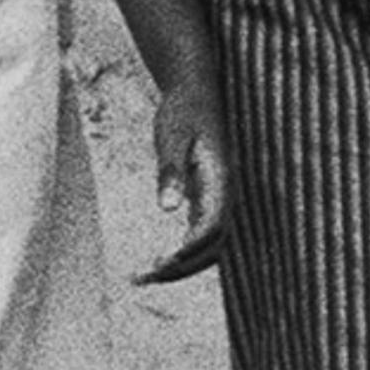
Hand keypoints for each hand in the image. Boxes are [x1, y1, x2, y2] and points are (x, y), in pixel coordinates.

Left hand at [136, 76, 233, 285]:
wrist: (195, 91)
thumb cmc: (182, 111)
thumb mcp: (171, 137)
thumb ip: (170, 172)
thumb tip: (168, 209)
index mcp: (221, 182)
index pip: (211, 230)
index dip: (188, 252)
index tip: (159, 265)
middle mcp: (227, 196)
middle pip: (213, 248)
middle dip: (181, 268)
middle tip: (142, 279)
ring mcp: (220, 199)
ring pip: (210, 247)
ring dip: (181, 266)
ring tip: (144, 277)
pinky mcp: (210, 198)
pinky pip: (202, 235)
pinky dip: (183, 252)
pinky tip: (158, 261)